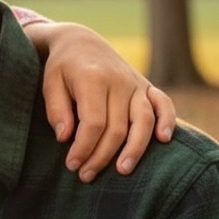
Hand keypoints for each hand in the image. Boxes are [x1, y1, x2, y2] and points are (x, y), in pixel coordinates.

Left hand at [25, 21, 175, 182]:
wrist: (81, 42)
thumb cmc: (62, 68)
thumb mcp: (50, 84)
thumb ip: (56, 110)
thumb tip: (66, 138)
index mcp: (92, 79)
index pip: (93, 122)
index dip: (83, 147)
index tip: (72, 164)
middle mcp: (118, 82)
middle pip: (117, 127)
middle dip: (101, 156)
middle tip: (86, 176)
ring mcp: (135, 83)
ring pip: (143, 120)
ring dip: (135, 148)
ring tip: (123, 171)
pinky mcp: (146, 86)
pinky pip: (163, 104)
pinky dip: (168, 120)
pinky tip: (164, 140)